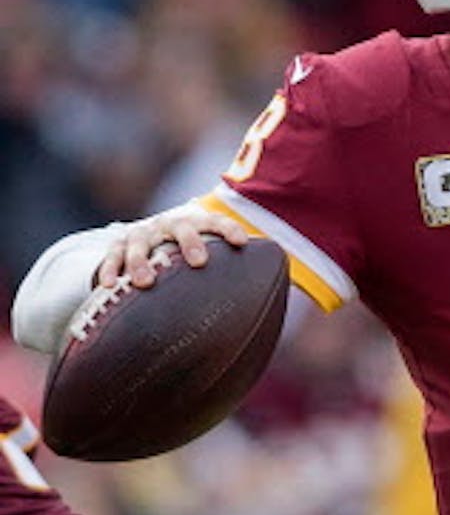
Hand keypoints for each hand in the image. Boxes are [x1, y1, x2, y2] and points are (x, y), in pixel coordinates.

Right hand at [96, 203, 249, 288]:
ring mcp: (143, 233)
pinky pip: (112, 256)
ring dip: (141, 261)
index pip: (216, 221)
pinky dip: (110, 268)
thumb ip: (237, 268)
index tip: (242, 242)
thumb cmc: (193, 250)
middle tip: (199, 262)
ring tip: (144, 283)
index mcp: (197, 222)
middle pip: (182, 227)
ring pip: (140, 243)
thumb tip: (275, 293)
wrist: (155, 234)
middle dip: (190, 242)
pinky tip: (109, 285)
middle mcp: (170, 224)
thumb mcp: (213, 251)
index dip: (229, 229)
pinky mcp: (119, 244)